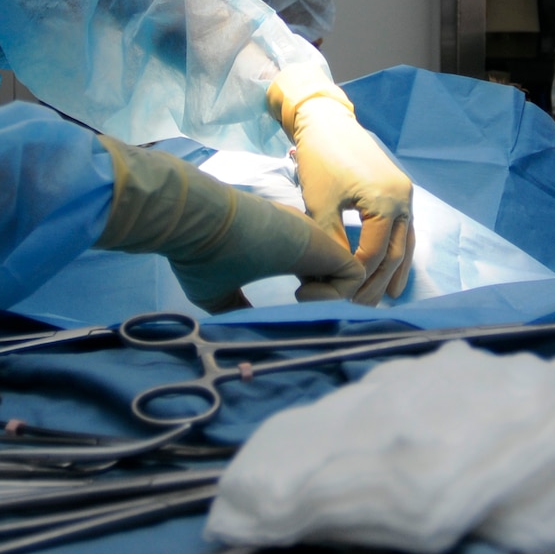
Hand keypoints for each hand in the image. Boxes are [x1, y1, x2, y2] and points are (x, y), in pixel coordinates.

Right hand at [95, 138, 364, 310]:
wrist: (199, 223)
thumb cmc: (202, 256)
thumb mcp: (217, 292)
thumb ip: (239, 308)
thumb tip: (248, 330)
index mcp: (285, 249)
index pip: (315, 275)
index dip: (310, 299)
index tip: (288, 316)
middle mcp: (307, 243)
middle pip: (338, 278)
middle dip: (327, 306)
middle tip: (302, 319)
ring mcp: (317, 242)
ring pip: (351, 278)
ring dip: (331, 302)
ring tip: (298, 303)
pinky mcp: (325, 245)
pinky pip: (355, 277)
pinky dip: (336, 296)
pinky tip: (301, 293)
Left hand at [270, 68, 414, 304]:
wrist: (327, 122)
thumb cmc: (320, 160)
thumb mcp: (320, 206)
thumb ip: (331, 242)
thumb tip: (333, 277)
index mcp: (386, 203)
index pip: (373, 255)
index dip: (355, 279)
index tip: (335, 295)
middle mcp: (404, 201)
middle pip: (394, 255)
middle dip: (376, 284)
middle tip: (357, 308)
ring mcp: (405, 196)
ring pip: (403, 245)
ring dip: (391, 274)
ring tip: (383, 299)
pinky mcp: (399, 192)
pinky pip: (404, 232)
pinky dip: (397, 254)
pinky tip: (392, 273)